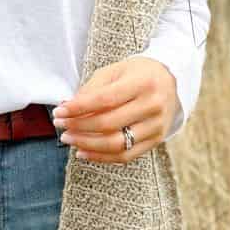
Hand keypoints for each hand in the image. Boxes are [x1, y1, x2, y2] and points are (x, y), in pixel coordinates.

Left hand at [52, 57, 177, 164]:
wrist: (170, 81)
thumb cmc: (136, 74)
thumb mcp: (114, 72)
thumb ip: (91, 90)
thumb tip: (66, 109)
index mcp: (143, 83)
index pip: (105, 100)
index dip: (79, 108)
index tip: (59, 111)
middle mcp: (153, 106)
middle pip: (109, 124)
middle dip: (79, 127)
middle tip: (60, 125)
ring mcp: (156, 126)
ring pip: (117, 144)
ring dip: (87, 144)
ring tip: (68, 139)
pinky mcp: (156, 140)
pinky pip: (125, 155)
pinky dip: (101, 157)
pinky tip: (83, 152)